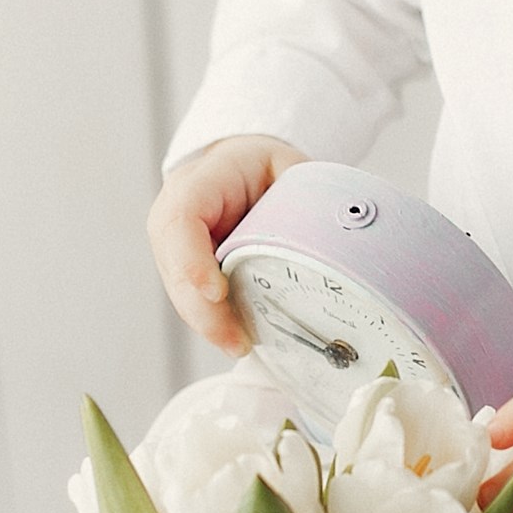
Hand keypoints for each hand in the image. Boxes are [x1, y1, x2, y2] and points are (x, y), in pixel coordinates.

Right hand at [146, 134, 306, 353]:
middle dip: (204, 311)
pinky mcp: (185, 273)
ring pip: (181, 293)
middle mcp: (173, 219)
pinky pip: (193, 301)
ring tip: (240, 345)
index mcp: (196, 184)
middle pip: (176, 269)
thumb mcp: (285, 167)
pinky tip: (236, 338)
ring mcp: (174, 249)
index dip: (193, 260)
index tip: (218, 291)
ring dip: (208, 325)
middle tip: (237, 340)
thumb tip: (339, 229)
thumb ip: (302, 194)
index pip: (182, 220)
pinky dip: (213, 322)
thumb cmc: (263, 168)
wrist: (241, 167)